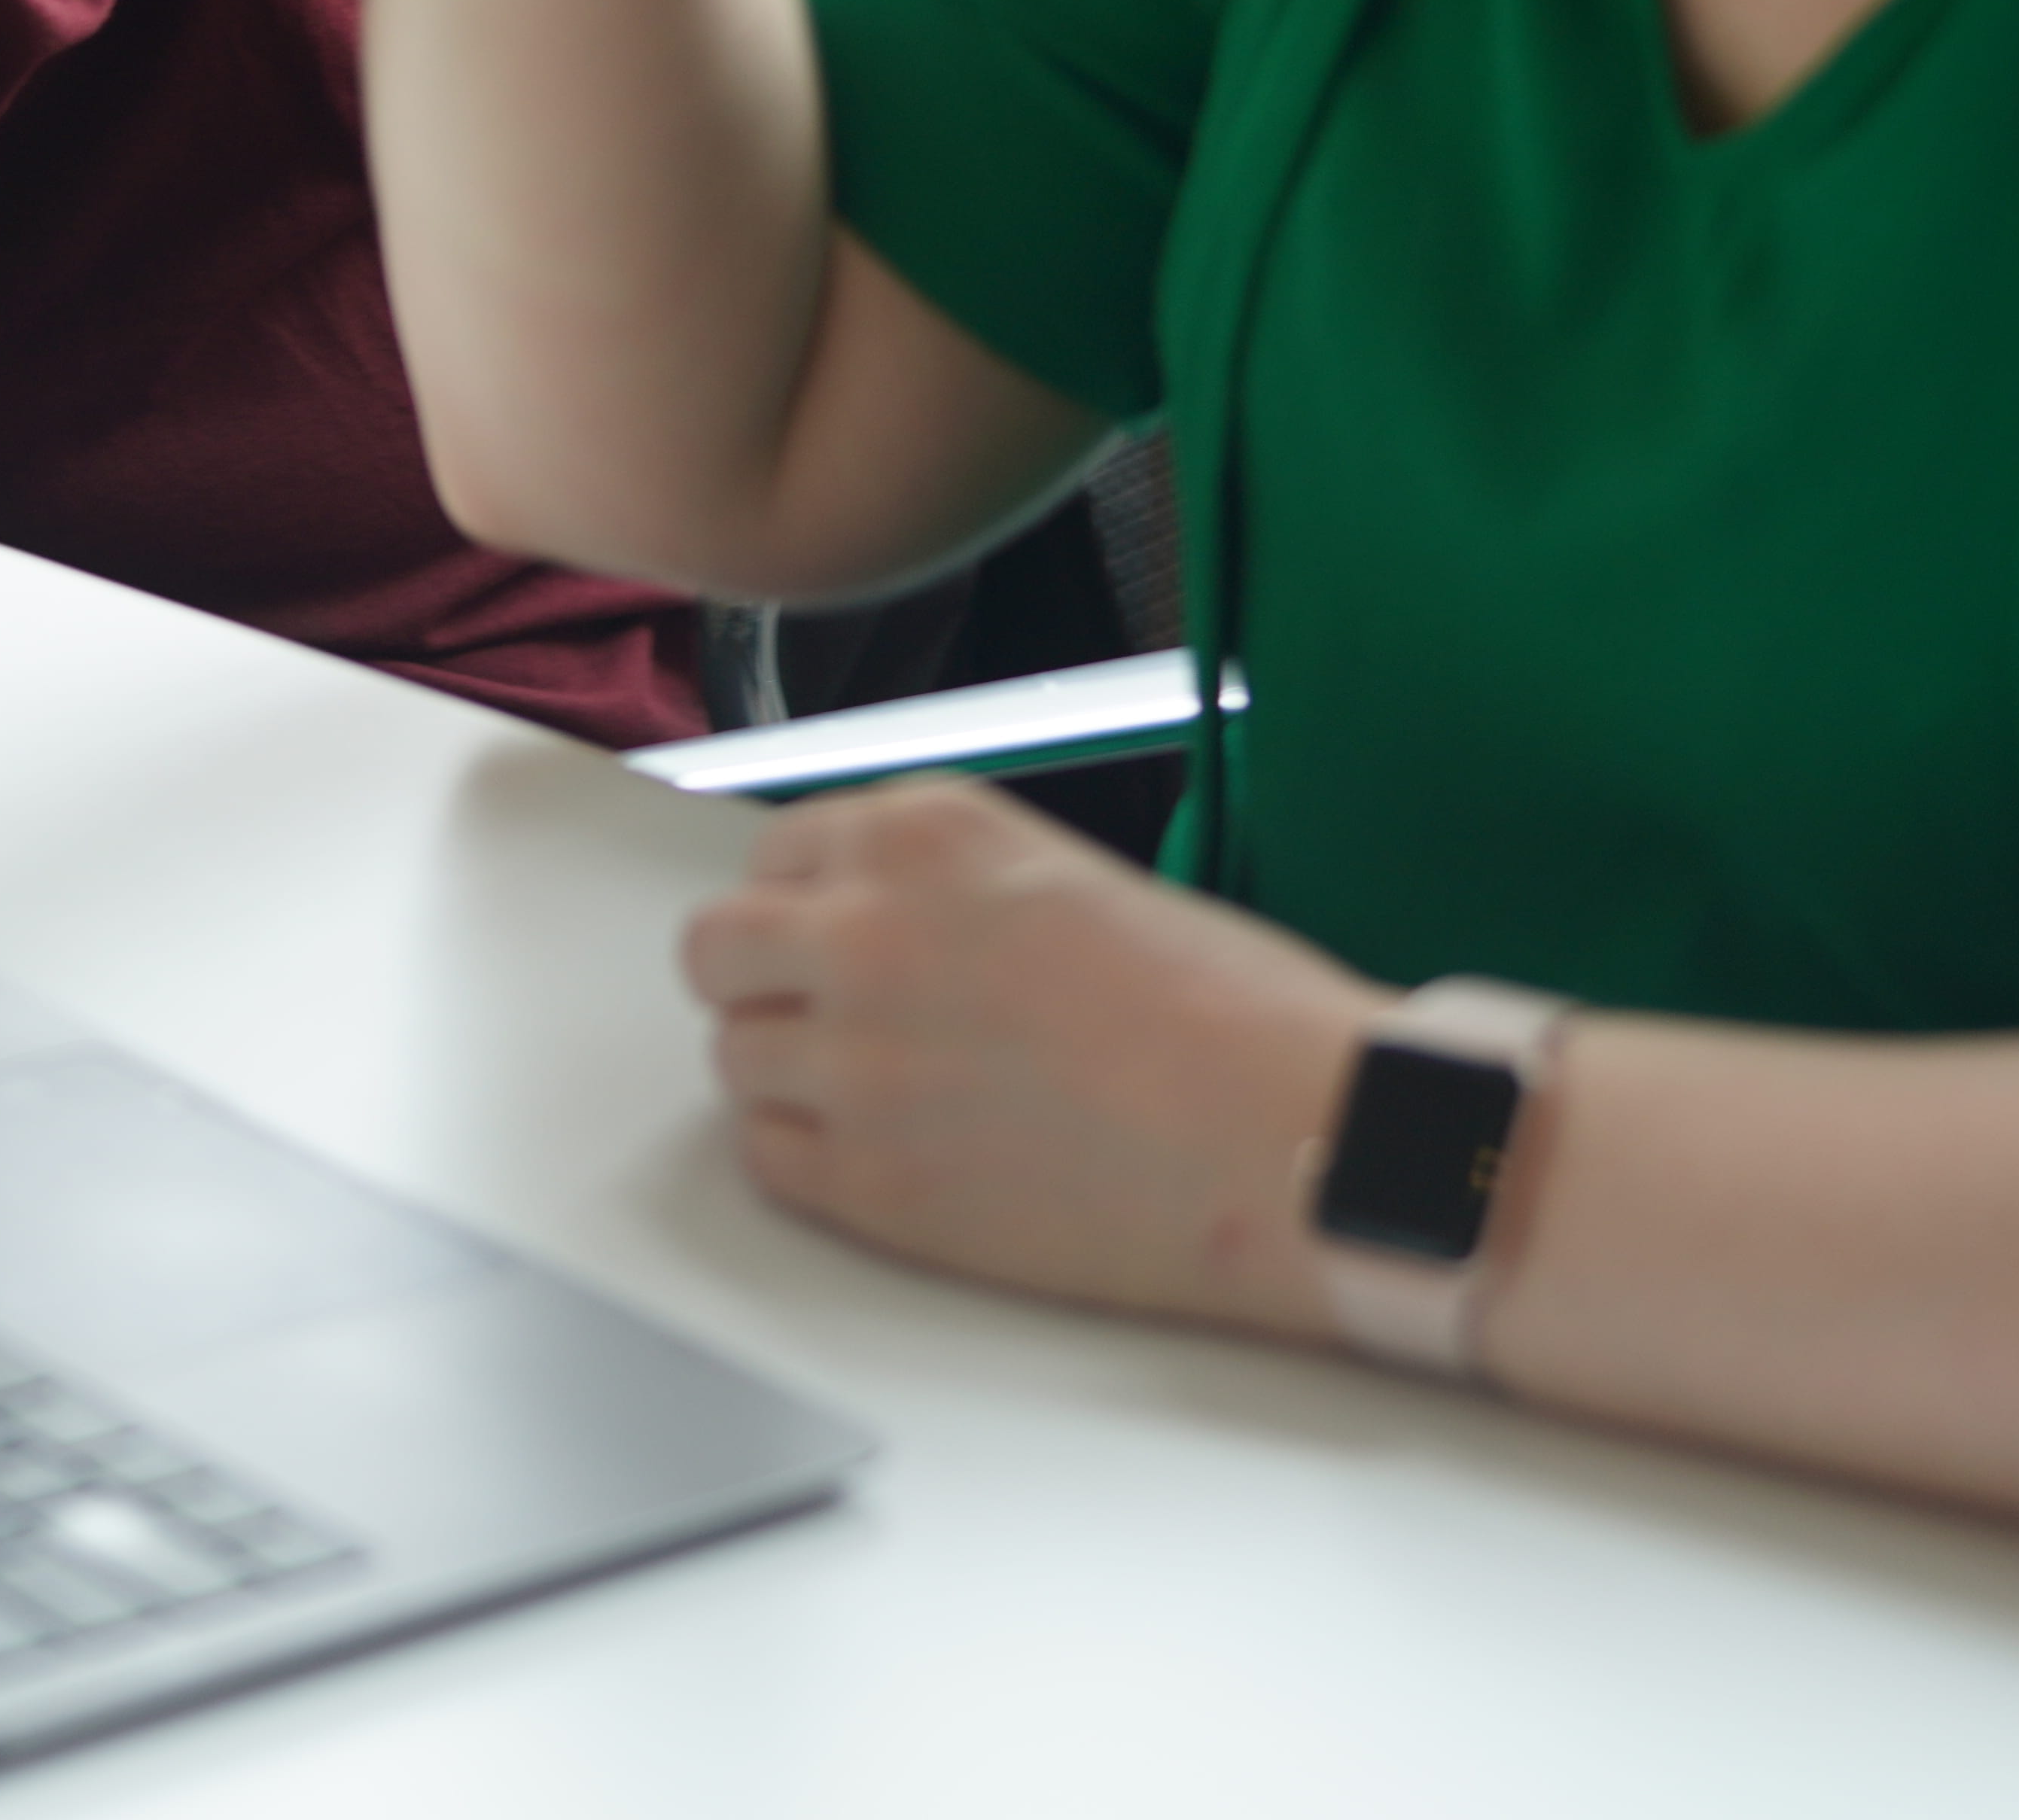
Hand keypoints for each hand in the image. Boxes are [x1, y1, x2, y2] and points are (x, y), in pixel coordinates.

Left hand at [677, 778, 1386, 1338]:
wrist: (1302, 1140)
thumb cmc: (1238, 1017)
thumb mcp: (1072, 884)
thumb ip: (951, 894)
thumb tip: (891, 929)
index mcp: (921, 836)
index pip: (775, 857)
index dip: (802, 907)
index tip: (826, 937)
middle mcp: (862, 931)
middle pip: (716, 952)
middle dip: (761, 984)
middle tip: (825, 1019)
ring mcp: (854, 1060)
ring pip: (733, 1058)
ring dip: (787, 1075)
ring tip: (879, 1098)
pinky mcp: (871, 1182)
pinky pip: (765, 1159)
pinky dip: (806, 1159)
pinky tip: (886, 1158)